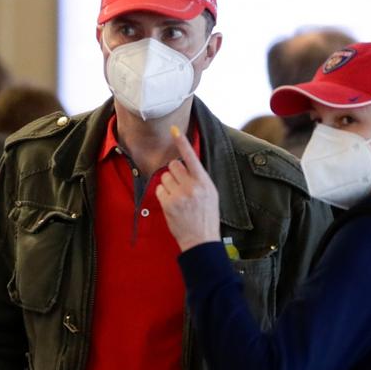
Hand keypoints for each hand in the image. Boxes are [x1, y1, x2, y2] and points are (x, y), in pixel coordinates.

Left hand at [156, 125, 220, 251]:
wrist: (201, 239)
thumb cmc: (207, 216)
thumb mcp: (211, 194)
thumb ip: (199, 178)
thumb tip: (187, 162)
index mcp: (204, 182)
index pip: (191, 157)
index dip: (182, 142)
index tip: (174, 129)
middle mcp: (191, 186)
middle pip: (173, 165)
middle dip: (174, 172)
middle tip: (180, 185)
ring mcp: (179, 195)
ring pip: (164, 177)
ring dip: (168, 184)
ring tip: (178, 197)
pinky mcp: (168, 204)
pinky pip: (159, 189)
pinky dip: (163, 194)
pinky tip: (172, 204)